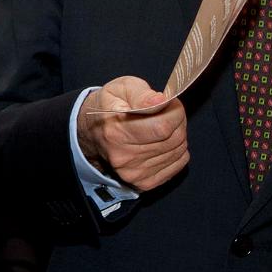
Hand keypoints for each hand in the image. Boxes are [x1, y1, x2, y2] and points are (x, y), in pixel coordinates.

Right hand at [77, 76, 188, 190]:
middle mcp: (124, 157)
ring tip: (162, 126)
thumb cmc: (110, 106)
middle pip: (174, 139)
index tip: (169, 104)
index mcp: (116, 132)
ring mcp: (134, 173)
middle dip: (178, 122)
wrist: (92, 132)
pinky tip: (163, 141)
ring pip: (179, 151)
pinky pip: (178, 164)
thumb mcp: (122, 88)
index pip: (163, 127)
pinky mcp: (143, 182)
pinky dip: (177, 151)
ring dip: (178, 135)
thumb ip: (142, 93)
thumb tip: (161, 101)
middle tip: (166, 113)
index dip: (174, 111)